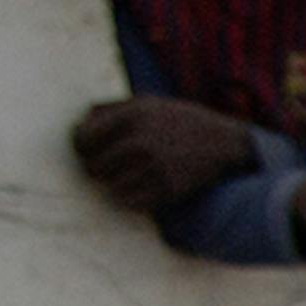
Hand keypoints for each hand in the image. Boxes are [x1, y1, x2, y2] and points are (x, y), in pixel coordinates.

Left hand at [72, 95, 256, 209]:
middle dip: (97, 168)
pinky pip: (130, 202)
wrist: (225, 142)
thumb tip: (79, 121)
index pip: (83, 138)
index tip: (86, 152)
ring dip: (115, 184)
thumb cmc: (181, 120)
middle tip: (106, 168)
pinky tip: (138, 189)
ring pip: (110, 187)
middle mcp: (141, 140)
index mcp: (132, 115)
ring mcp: (155, 167)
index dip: (80, 147)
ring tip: (126, 178)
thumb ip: (111, 108)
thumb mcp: (147, 103)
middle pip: (94, 166)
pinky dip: (129, 198)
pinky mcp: (168, 189)